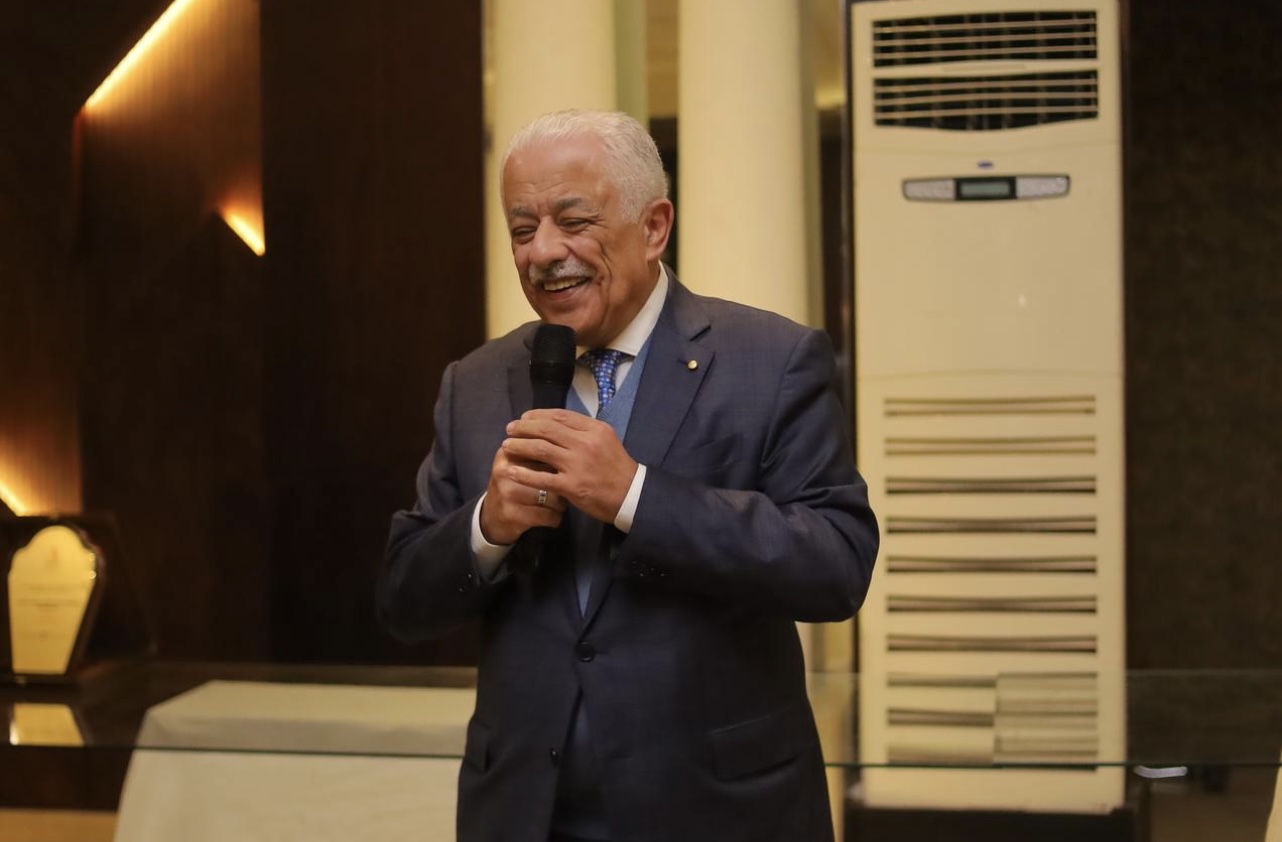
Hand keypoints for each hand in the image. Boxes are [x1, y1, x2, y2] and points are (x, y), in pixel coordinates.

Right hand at [478, 440, 566, 545]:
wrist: (492, 517)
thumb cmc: (514, 485)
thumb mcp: (519, 464)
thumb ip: (539, 450)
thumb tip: (570, 439)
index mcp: (508, 453)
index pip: (543, 449)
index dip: (560, 461)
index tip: (565, 469)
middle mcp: (506, 471)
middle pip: (551, 473)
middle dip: (564, 482)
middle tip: (567, 487)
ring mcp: (507, 494)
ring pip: (554, 497)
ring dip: (562, 503)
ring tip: (559, 504)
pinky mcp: (513, 515)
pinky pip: (549, 516)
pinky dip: (556, 518)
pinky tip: (553, 517)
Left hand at [500, 409, 637, 524]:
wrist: (631, 495)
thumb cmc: (617, 467)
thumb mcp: (607, 440)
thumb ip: (584, 430)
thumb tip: (558, 422)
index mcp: (594, 429)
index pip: (561, 415)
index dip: (538, 415)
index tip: (524, 417)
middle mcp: (585, 443)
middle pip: (546, 429)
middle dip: (524, 427)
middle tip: (509, 429)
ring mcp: (577, 464)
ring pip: (540, 449)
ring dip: (519, 446)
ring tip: (506, 446)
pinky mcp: (571, 486)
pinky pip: (541, 477)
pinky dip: (523, 473)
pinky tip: (511, 471)